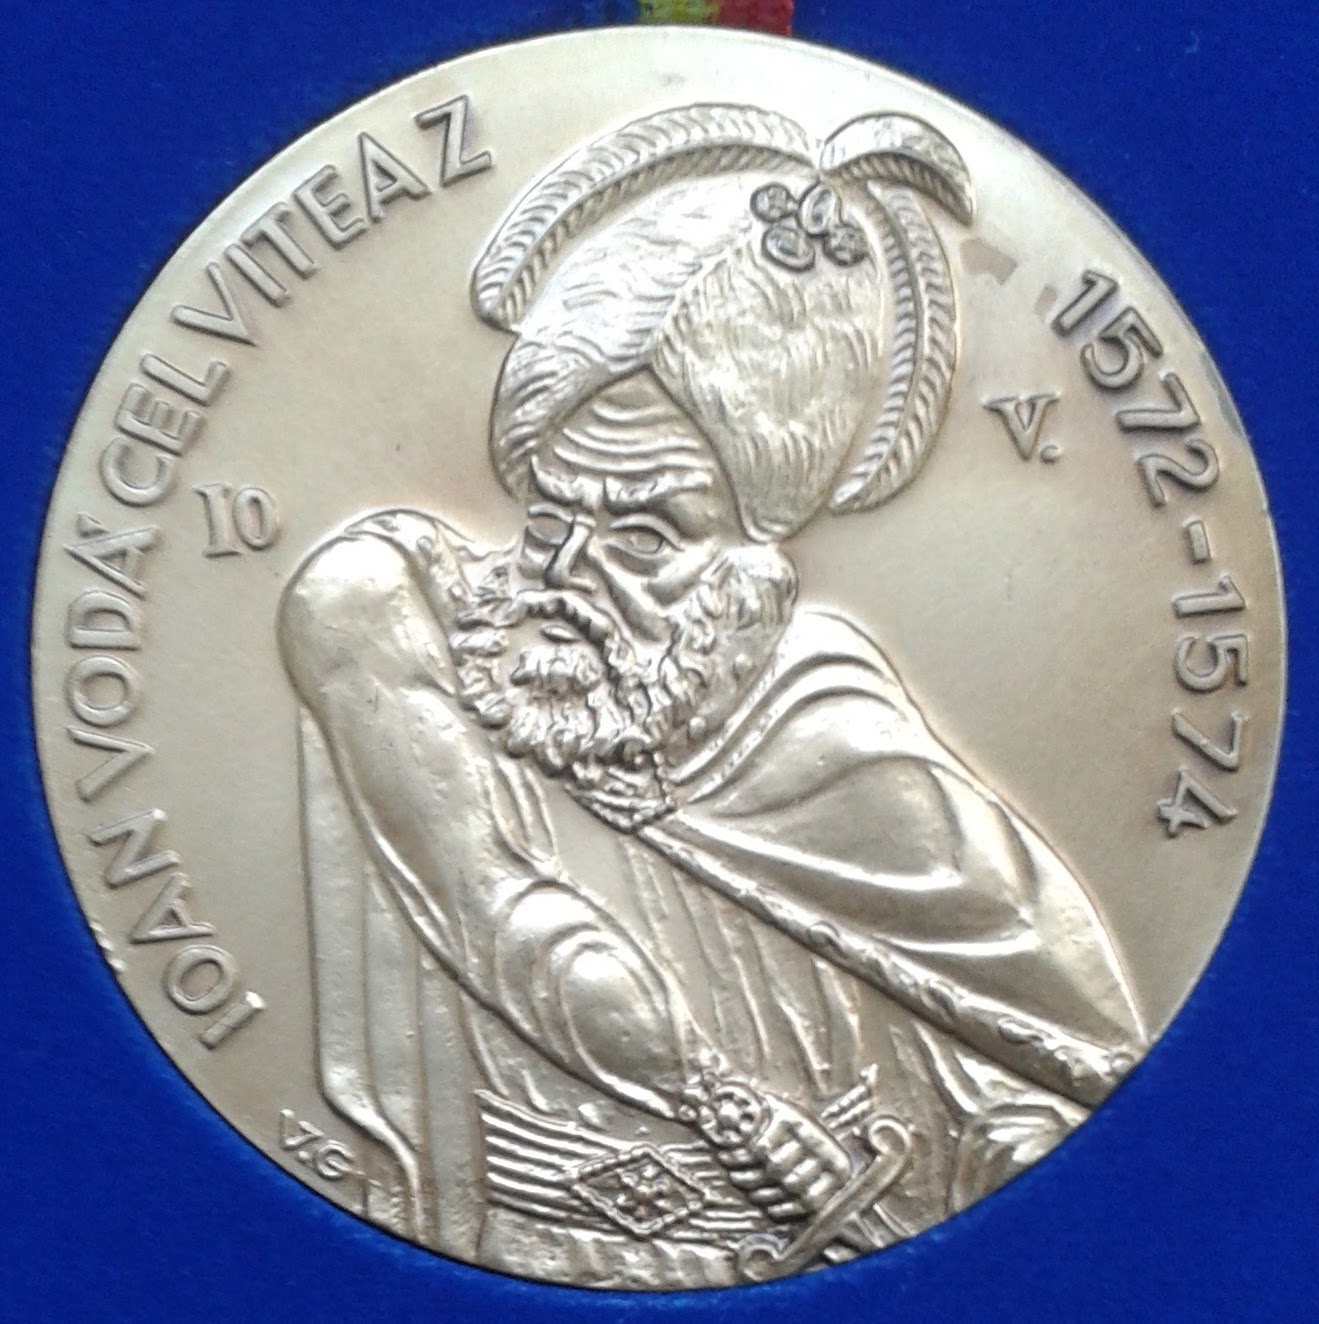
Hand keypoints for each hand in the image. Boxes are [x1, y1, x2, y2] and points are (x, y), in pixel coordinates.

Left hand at [680, 1078, 852, 1222]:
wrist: (843, 1136)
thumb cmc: (790, 1118)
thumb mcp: (772, 1106)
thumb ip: (748, 1108)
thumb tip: (720, 1108)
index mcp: (801, 1120)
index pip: (763, 1147)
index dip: (740, 1156)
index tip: (725, 1156)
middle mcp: (820, 1143)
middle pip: (776, 1170)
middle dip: (749, 1176)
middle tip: (733, 1173)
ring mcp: (829, 1169)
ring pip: (788, 1189)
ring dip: (761, 1192)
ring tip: (745, 1185)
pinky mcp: (833, 1191)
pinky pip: (802, 1206)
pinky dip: (779, 1207)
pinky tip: (764, 1200)